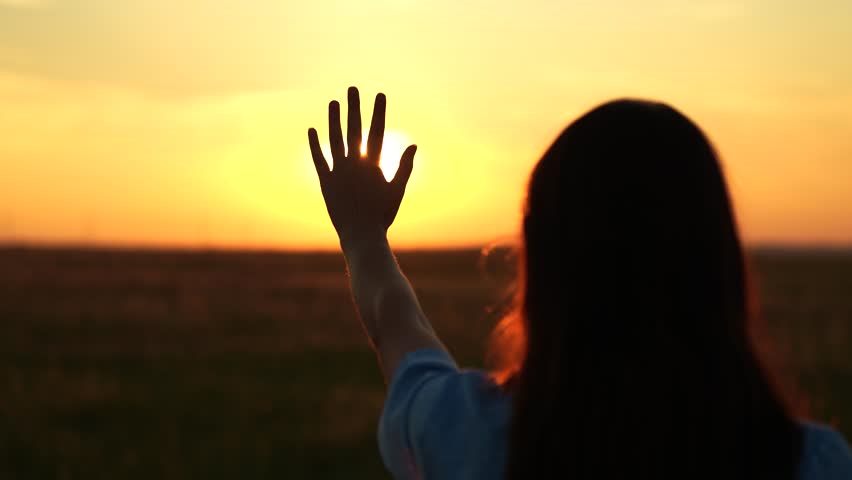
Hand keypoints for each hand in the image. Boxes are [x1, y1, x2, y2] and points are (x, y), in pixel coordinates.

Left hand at [308, 87, 416, 249]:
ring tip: (333, 102)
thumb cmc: (382, 215)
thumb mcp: (397, 190)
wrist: (361, 235)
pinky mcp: (326, 182)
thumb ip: (405, 166)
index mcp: (373, 164)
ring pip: (335, 140)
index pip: (377, 131)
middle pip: (354, 129)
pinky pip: (319, 160)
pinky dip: (315, 145)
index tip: (380, 95)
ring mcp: (339, 172)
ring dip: (333, 120)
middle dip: (354, 107)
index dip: (378, 112)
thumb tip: (415, 145)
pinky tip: (312, 130)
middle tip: (352, 88)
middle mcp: (355, 164)